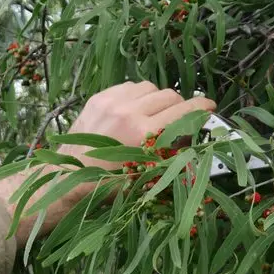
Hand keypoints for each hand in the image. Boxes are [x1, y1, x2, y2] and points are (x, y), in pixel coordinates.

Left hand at [0, 80, 215, 246]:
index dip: (202, 107)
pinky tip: (133, 112)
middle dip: (179, 106)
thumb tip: (196, 154)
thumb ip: (171, 162)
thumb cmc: (103, 186)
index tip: (209, 108)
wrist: (64, 178)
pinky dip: (136, 96)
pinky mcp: (98, 98)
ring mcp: (111, 101)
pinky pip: (128, 87)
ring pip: (149, 87)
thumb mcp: (143, 180)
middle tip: (178, 120)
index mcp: (142, 134)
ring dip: (156, 99)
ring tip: (153, 116)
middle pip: (169, 95)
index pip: (184, 110)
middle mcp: (128, 112)